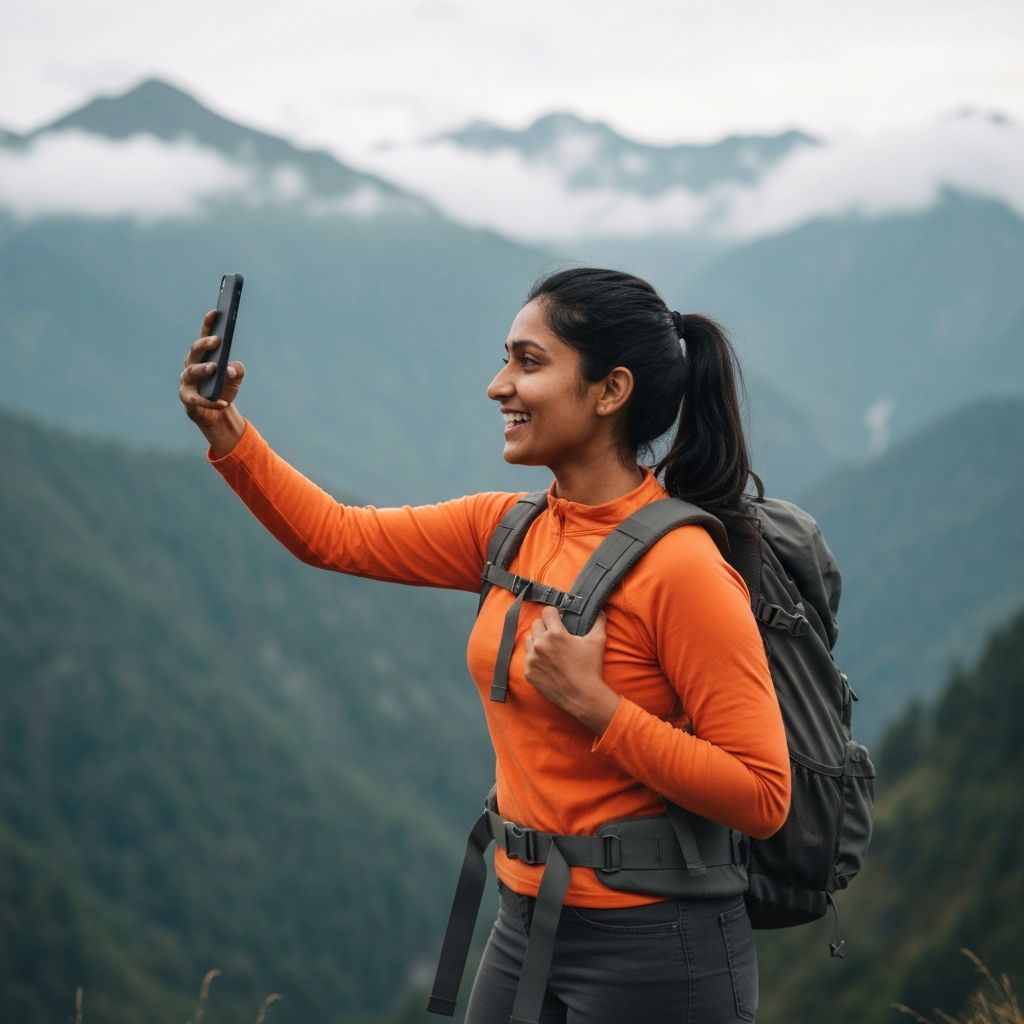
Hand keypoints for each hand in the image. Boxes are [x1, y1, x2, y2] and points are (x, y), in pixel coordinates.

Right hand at [179, 309, 245, 452]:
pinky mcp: (187, 398)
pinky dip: (210, 400)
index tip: (216, 312)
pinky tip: (223, 402)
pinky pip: (196, 399)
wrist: (218, 413)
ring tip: (214, 368)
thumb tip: (230, 370)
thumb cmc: (224, 387)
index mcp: (203, 355)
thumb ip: (237, 370)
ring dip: (202, 368)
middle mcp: (191, 364)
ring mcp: (187, 381)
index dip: (209, 324)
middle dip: (204, 344)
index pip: (205, 336)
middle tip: (216, 340)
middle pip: (195, 351)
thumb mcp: (236, 377)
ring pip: (191, 372)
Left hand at [523, 608, 620, 733]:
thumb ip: (598, 621)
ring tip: (550, 649)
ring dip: (538, 640)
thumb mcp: (598, 641)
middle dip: (545, 626)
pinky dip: (535, 658)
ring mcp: (532, 659)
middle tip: (555, 635)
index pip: (547, 611)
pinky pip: (527, 658)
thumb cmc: (591, 668)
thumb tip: (599, 610)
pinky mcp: (528, 672)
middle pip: (536, 623)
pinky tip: (547, 664)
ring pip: (529, 639)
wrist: (583, 696)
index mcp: (555, 634)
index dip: (554, 613)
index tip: (558, 619)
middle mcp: (540, 644)